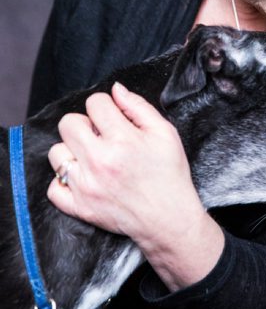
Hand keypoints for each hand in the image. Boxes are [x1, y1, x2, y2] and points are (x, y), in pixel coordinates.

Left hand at [48, 82, 224, 289]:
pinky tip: (84, 178)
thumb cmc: (169, 174)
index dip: (106, 106)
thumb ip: (138, 106)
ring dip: (73, 150)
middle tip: (102, 136)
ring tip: (92, 157)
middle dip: (85, 124)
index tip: (114, 118)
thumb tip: (115, 90)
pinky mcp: (79, 207)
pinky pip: (54, 187)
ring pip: (56, 152)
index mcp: (122, 140)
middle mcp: (99, 161)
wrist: (169, 219)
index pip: (94, 103)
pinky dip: (65, 181)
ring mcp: (86, 186)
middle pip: (68, 123)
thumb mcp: (165, 132)